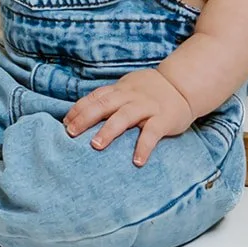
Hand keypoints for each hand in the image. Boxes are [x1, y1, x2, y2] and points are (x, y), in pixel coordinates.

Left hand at [63, 70, 194, 166]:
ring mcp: (147, 107)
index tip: (65, 122)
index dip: (79, 108)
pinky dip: (144, 147)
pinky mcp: (164, 119)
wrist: (182, 85)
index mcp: (120, 90)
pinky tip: (137, 161)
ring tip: (96, 145)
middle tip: (71, 133)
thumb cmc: (150, 91)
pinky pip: (152, 133)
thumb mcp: (128, 89)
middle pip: (104, 105)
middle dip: (86, 118)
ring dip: (109, 130)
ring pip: (124, 116)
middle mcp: (131, 96)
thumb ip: (110, 99)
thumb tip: (82, 114)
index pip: (95, 97)